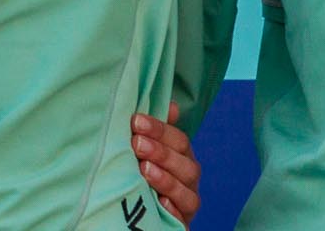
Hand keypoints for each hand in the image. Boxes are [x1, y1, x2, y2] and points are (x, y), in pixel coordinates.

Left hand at [133, 105, 200, 225]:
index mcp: (182, 156)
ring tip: (144, 169)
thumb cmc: (145, 171)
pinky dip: (172, 209)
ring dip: (165, 179)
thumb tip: (172, 105)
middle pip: (185, 164)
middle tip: (137, 144)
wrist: (143, 210)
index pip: (178, 139)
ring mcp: (186, 202)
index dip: (159, 129)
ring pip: (186, 191)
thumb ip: (157, 130)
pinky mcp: (181, 223)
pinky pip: (181, 217)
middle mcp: (188, 179)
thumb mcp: (147, 148)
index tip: (136, 120)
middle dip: (161, 152)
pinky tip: (160, 202)